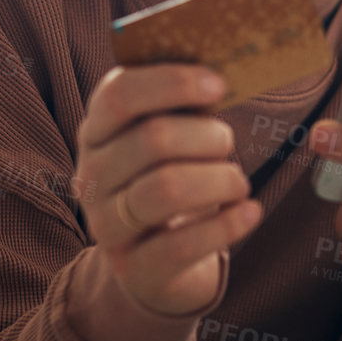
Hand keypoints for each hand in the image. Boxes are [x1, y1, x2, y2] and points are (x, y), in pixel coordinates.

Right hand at [72, 63, 263, 317]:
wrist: (154, 263)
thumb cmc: (170, 179)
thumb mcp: (167, 140)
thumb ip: (183, 106)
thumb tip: (223, 72)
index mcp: (96, 131)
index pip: (118, 94)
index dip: (172, 83)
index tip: (219, 84)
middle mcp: (91, 176)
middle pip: (152, 139)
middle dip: (208, 136)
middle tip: (228, 143)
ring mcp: (107, 225)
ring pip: (166, 189)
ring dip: (220, 179)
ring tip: (237, 182)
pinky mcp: (135, 268)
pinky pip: (182, 243)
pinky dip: (227, 224)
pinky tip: (250, 211)